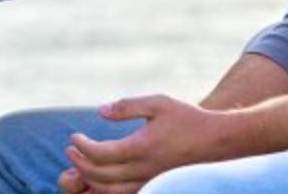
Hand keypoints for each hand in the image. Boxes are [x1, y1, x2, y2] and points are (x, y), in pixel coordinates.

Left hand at [60, 94, 229, 193]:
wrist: (216, 140)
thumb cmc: (186, 118)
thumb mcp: (157, 102)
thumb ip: (127, 106)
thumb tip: (100, 112)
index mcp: (141, 148)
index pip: (100, 154)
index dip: (81, 147)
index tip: (73, 136)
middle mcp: (143, 170)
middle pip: (99, 175)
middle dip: (79, 164)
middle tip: (71, 150)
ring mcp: (149, 182)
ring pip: (109, 191)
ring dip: (89, 180)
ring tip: (81, 164)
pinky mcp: (153, 187)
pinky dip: (105, 191)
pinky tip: (98, 180)